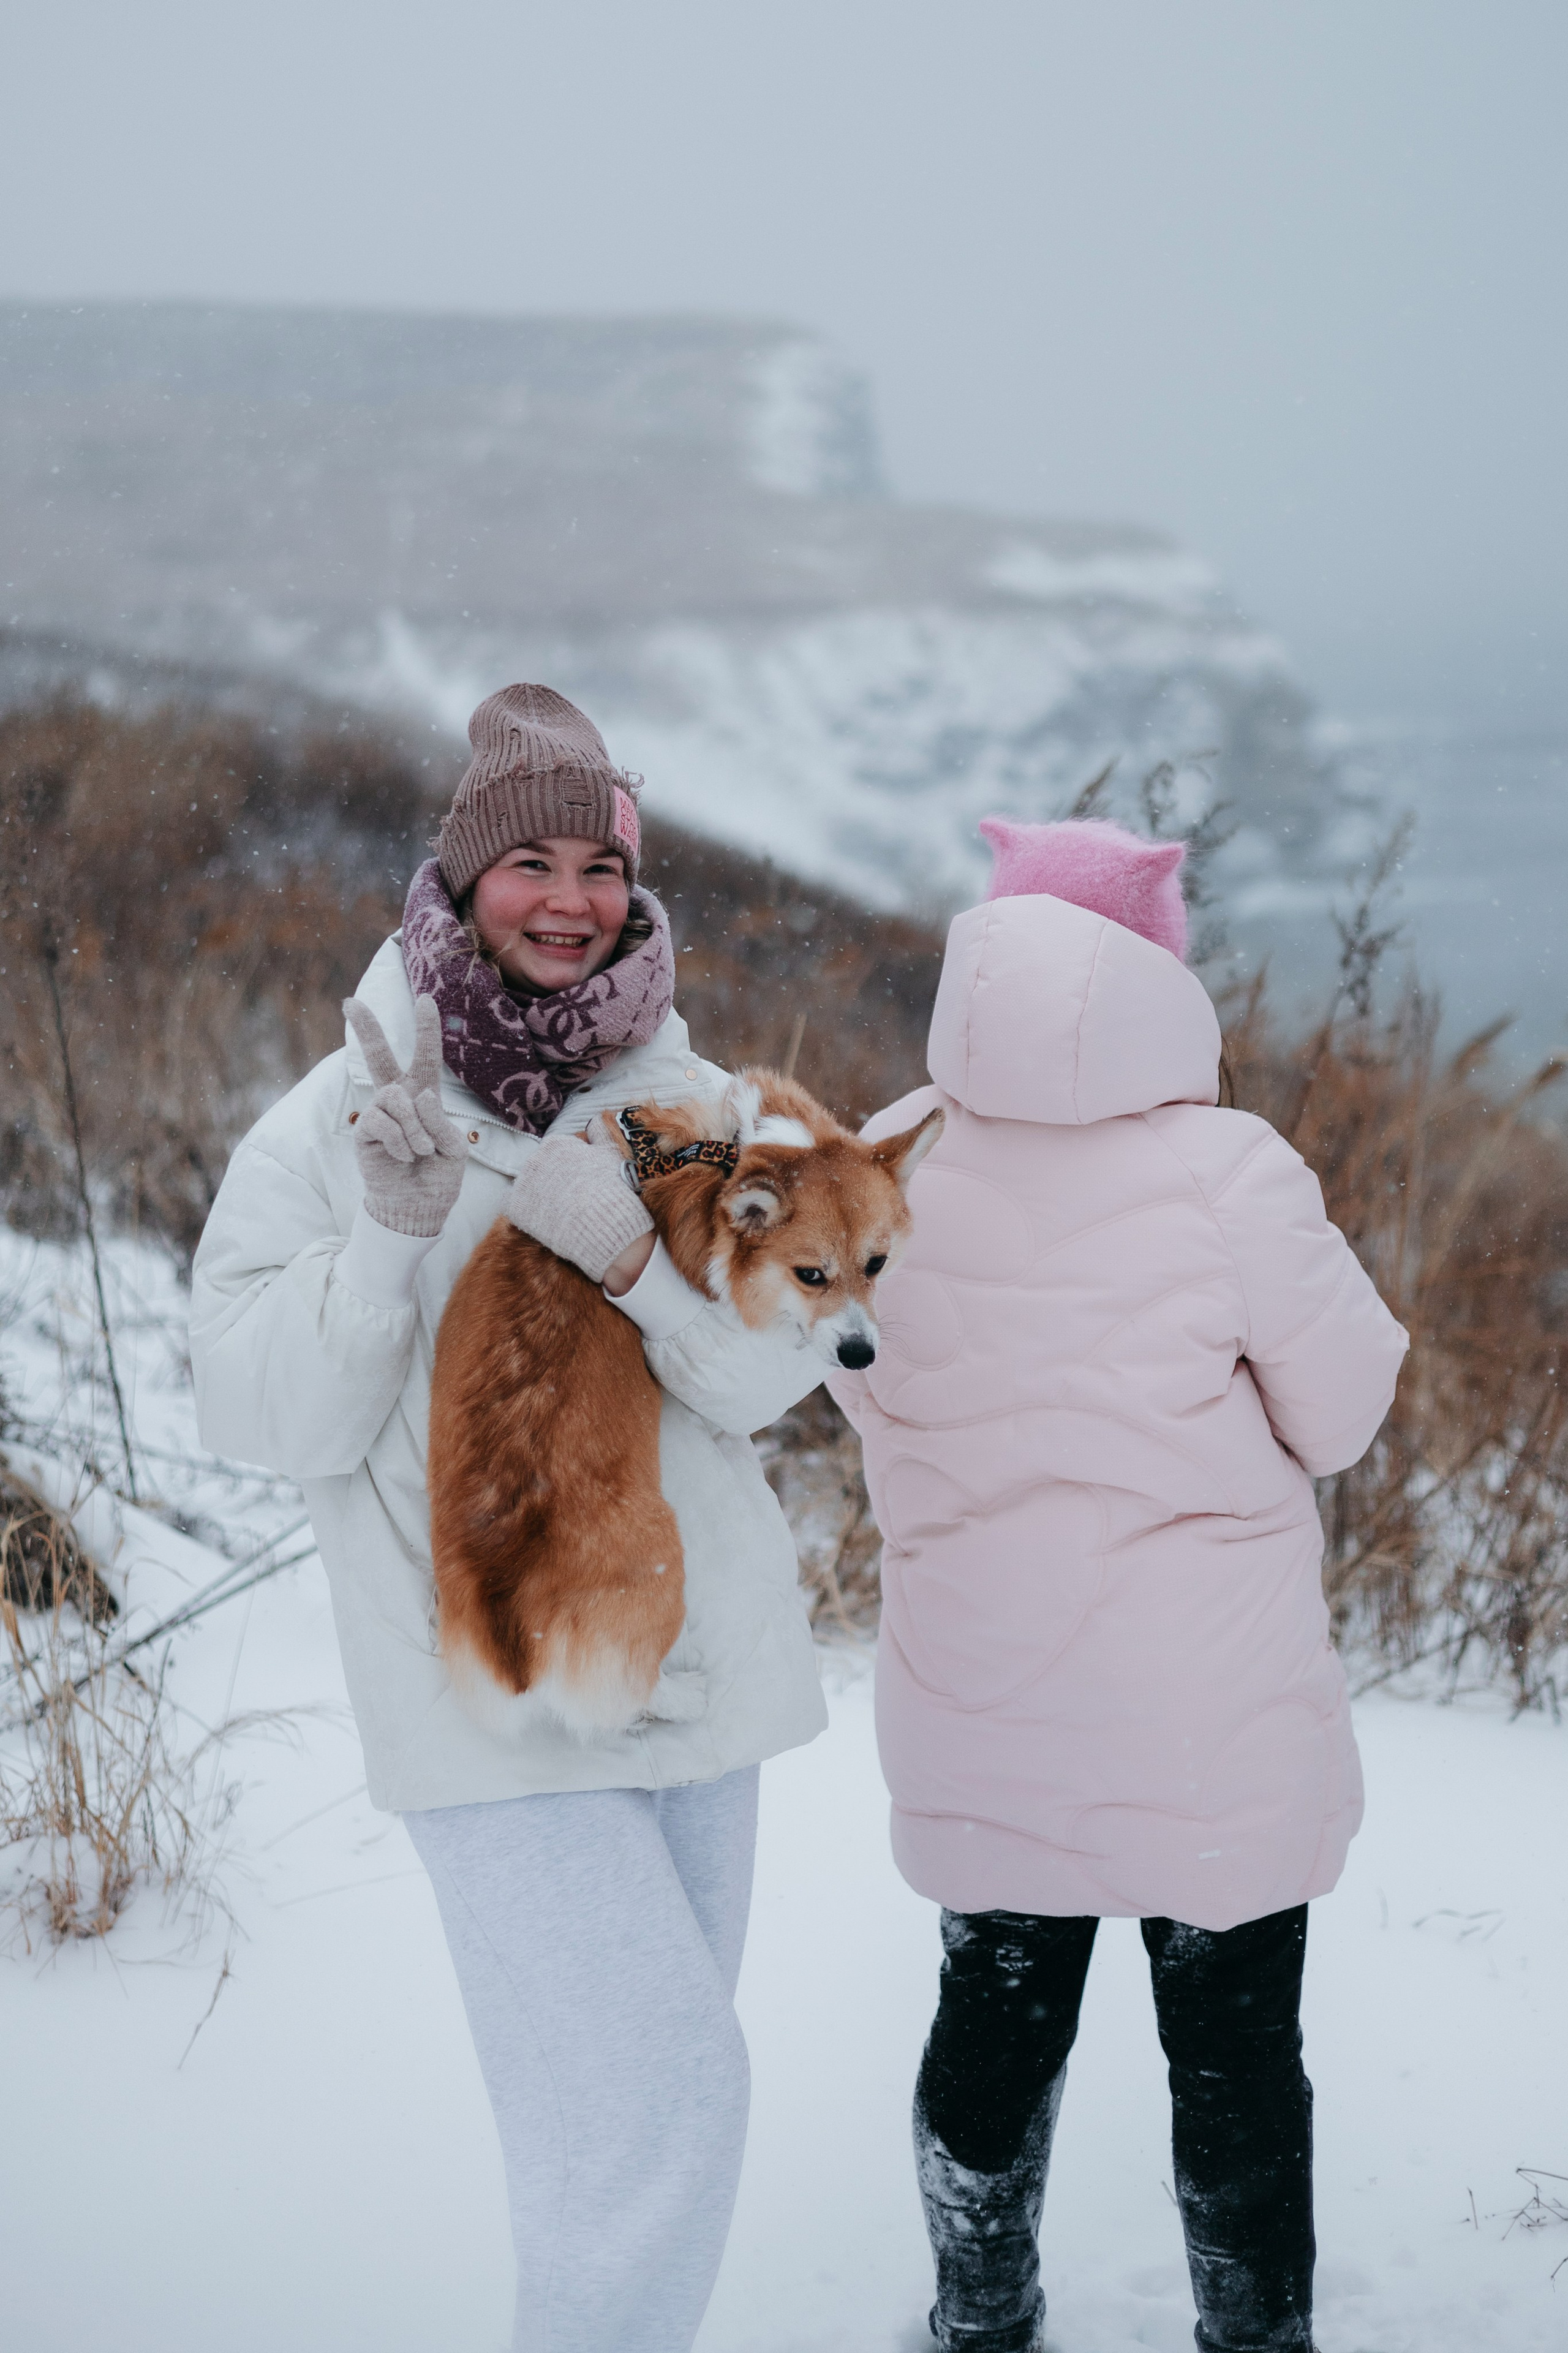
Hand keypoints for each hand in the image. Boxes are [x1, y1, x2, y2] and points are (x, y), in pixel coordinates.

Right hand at [343, 995, 469, 1237]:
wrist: (419, 1207)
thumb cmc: (438, 1175)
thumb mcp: (454, 1147)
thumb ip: (440, 1120)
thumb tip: (418, 1095)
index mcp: (423, 1096)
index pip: (426, 1058)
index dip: (426, 1030)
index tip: (426, 999)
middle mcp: (398, 1100)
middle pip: (378, 1058)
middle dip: (366, 1029)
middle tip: (351, 1002)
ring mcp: (378, 1115)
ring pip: (393, 1098)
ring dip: (414, 1128)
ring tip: (420, 1151)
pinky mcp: (364, 1132)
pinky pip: (381, 1121)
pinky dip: (399, 1140)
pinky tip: (403, 1156)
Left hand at [506, 1130, 652, 1284]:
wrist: (603, 1225)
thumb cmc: (611, 1189)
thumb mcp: (611, 1153)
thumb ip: (600, 1133)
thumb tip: (595, 1121)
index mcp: (556, 1144)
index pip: (556, 1153)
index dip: (569, 1169)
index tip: (580, 1182)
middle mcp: (535, 1158)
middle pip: (540, 1169)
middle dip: (552, 1181)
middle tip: (571, 1199)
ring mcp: (523, 1182)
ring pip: (527, 1187)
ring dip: (538, 1196)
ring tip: (559, 1212)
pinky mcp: (514, 1206)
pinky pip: (513, 1206)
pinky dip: (525, 1212)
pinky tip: (542, 1220)